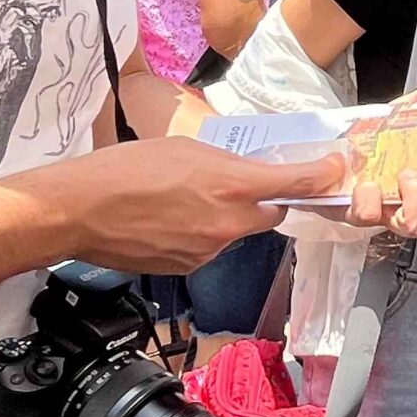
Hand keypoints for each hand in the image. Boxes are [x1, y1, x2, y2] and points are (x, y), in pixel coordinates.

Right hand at [15, 136, 337, 274]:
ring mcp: (210, 250)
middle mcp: (229, 223)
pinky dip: (200, 235)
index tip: (336, 171)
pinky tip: (169, 222)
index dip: (322, 177)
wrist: (80, 210)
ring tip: (183, 201)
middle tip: (240, 185)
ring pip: (236, 232)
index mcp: (232, 185)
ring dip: (225, 218)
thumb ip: (225, 163)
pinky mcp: (189, 268)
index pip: (295, 183)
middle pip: (271, 215)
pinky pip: (210, 248)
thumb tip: (243, 172)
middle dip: (264, 201)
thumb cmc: (126, 170)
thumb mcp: (185, 148)